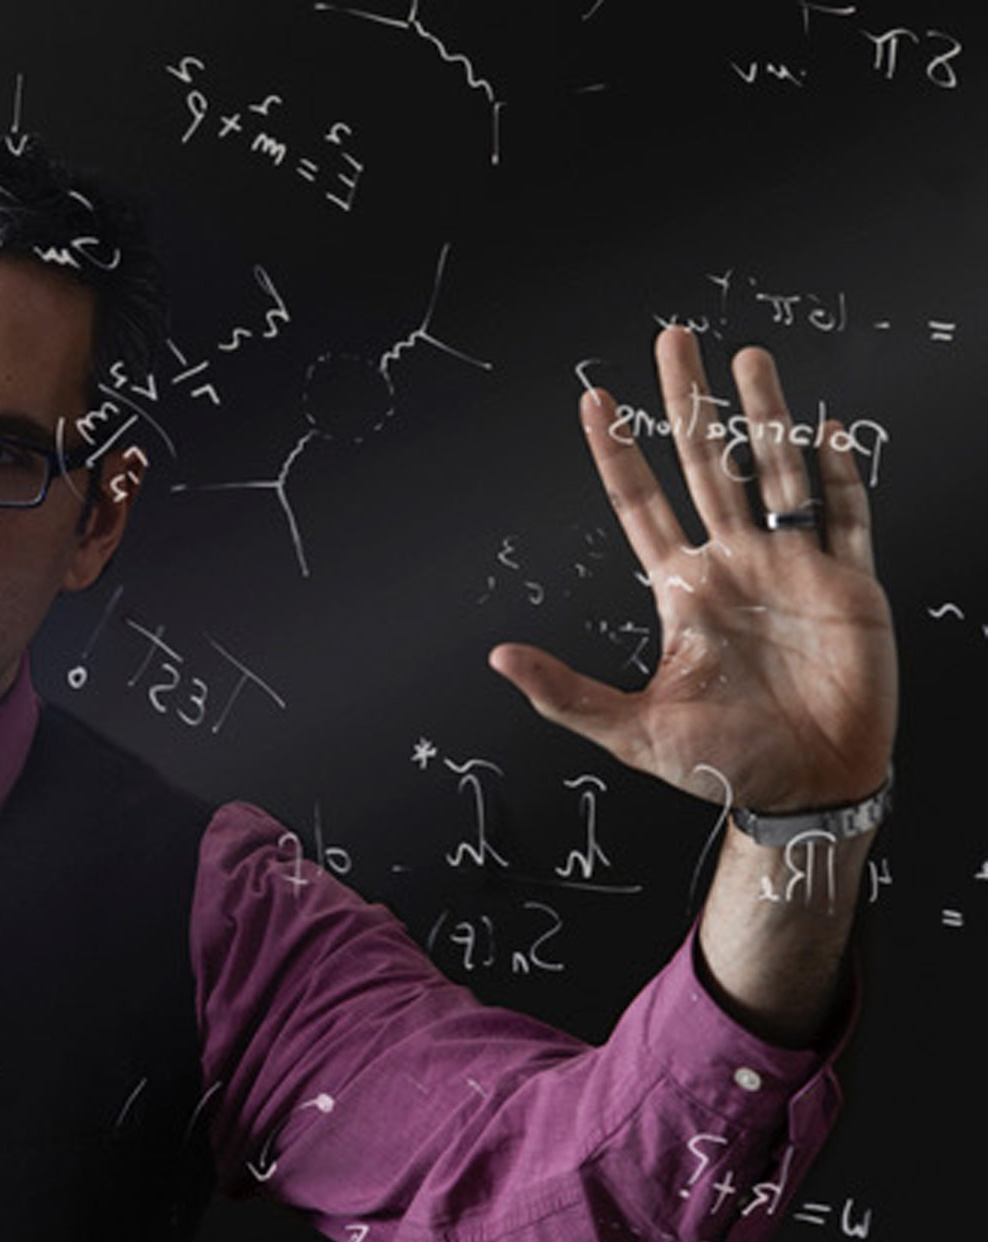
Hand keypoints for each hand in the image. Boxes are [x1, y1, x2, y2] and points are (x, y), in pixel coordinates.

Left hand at [489, 327, 897, 812]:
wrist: (806, 792)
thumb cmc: (724, 765)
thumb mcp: (632, 730)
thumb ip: (567, 694)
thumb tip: (498, 659)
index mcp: (682, 591)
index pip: (640, 504)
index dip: (618, 453)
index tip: (592, 400)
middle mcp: (735, 567)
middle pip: (706, 465)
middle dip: (690, 403)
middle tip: (673, 340)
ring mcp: (792, 570)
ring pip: (775, 472)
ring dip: (764, 416)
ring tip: (748, 359)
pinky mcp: (850, 586)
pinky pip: (846, 517)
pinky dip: (839, 471)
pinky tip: (825, 425)